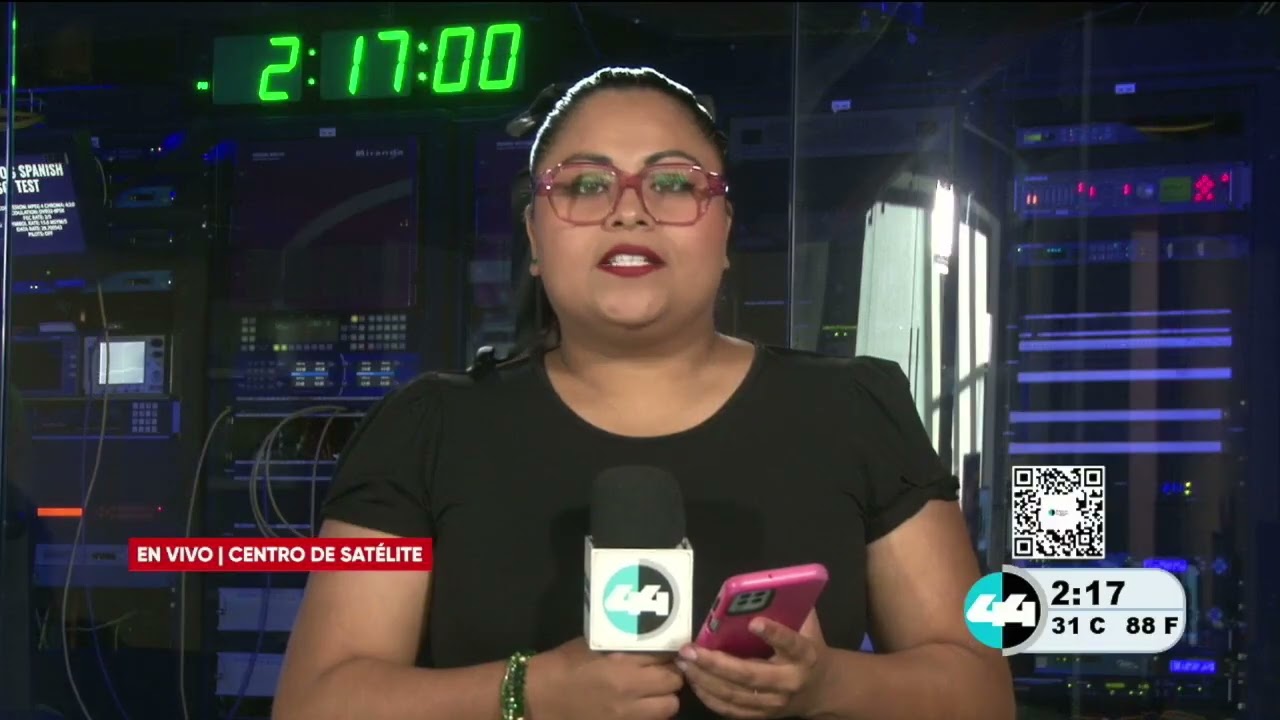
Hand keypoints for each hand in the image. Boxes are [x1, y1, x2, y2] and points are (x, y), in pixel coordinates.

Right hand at [527, 637, 683, 719]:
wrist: (537, 696)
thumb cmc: (563, 665)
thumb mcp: (594, 645)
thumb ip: (625, 645)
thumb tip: (650, 641)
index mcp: (622, 664)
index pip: (665, 656)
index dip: (667, 653)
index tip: (663, 652)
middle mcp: (630, 691)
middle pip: (673, 682)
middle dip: (670, 675)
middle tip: (659, 670)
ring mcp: (627, 715)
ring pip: (669, 707)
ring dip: (664, 697)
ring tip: (652, 691)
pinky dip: (650, 714)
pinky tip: (638, 707)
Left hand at [677, 611, 830, 718]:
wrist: (822, 690)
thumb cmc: (809, 648)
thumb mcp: (807, 626)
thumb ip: (791, 607)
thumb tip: (768, 584)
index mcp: (805, 655)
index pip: (790, 644)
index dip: (773, 633)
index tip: (753, 622)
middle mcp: (789, 681)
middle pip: (750, 675)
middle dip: (716, 663)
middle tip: (691, 650)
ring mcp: (774, 702)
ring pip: (735, 694)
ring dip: (705, 679)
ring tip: (685, 663)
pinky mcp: (762, 715)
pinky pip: (731, 710)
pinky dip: (709, 696)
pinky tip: (694, 680)